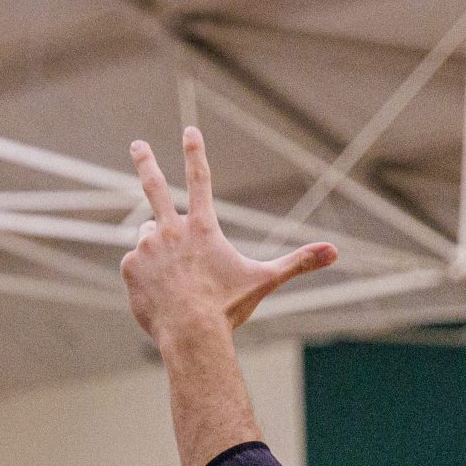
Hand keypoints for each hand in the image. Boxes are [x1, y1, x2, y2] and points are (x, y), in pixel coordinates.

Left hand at [121, 128, 336, 343]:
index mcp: (202, 227)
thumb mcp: (263, 281)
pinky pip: (136, 267)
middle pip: (154, 186)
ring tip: (174, 280)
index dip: (195, 152)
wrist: (191, 335)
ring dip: (158, 251)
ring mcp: (147, 247)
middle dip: (145, 161)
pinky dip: (146, 277)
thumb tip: (335, 252)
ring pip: (149, 240)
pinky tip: (159, 295)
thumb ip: (297, 263)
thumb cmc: (227, 308)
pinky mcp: (129, 267)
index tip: (189, 130)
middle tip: (137, 144)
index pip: (200, 179)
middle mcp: (170, 229)